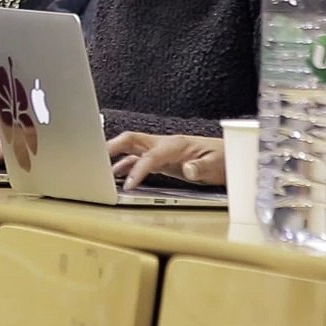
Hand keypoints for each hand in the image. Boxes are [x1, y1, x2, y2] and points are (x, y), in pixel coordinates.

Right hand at [107, 132, 224, 190]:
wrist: (231, 157)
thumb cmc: (224, 159)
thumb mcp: (216, 165)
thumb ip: (201, 168)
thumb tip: (187, 169)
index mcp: (176, 144)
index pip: (149, 155)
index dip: (137, 169)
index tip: (129, 185)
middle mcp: (165, 144)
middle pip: (131, 139)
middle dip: (111, 148)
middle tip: (94, 159)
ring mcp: (161, 150)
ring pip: (130, 148)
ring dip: (113, 156)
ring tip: (98, 170)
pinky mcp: (162, 159)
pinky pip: (137, 160)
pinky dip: (125, 166)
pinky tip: (117, 176)